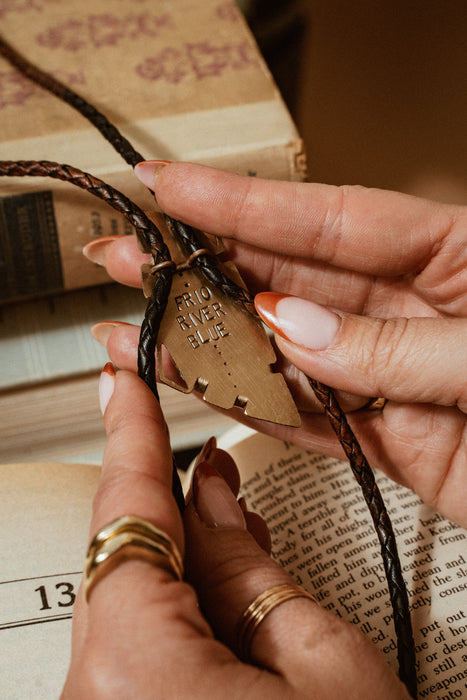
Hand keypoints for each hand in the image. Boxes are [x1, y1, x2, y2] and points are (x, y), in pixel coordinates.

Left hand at [61, 367, 407, 698]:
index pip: (126, 516)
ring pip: (131, 605)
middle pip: (126, 562)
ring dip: (185, 564)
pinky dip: (179, 613)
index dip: (132, 436)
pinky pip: (135, 651)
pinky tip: (221, 596)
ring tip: (239, 538)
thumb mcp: (325, 661)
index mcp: (139, 676)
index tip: (122, 387)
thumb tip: (212, 500)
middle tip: (218, 476)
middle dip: (176, 510)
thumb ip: (251, 570)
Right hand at [84, 162, 466, 526]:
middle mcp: (406, 308)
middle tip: (130, 256)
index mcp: (447, 253)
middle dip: (200, 266)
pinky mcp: (385, 437)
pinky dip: (251, 405)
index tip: (170, 188)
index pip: (323, 216)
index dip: (239, 203)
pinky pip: (304, 416)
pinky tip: (198, 385)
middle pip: (284, 279)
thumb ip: (397, 343)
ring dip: (209, 340)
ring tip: (141, 326)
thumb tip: (296, 330)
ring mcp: (388, 374)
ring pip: (279, 352)